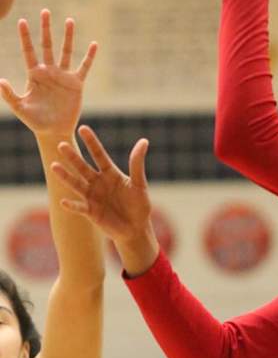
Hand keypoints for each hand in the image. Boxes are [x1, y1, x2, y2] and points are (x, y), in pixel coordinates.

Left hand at [0, 10, 96, 137]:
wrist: (54, 131)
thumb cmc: (35, 121)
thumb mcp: (20, 108)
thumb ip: (9, 94)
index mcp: (34, 75)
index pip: (29, 51)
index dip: (25, 36)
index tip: (22, 21)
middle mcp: (49, 71)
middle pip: (47, 45)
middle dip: (45, 28)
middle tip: (45, 11)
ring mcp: (63, 76)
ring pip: (66, 52)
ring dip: (68, 36)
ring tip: (69, 20)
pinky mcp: (76, 84)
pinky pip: (84, 67)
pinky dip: (90, 57)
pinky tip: (94, 44)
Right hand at [52, 125, 153, 243]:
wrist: (136, 228)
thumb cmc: (139, 205)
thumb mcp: (139, 184)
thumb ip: (137, 164)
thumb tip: (143, 141)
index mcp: (110, 173)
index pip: (99, 154)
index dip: (91, 142)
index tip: (83, 128)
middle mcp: (98, 182)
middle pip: (83, 167)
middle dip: (73, 157)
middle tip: (62, 144)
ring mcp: (92, 197)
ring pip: (76, 184)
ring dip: (65, 176)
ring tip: (54, 166)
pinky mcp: (91, 212)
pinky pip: (79, 207)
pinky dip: (72, 205)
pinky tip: (64, 201)